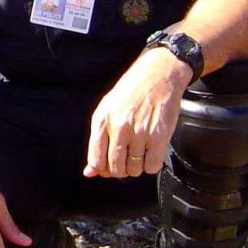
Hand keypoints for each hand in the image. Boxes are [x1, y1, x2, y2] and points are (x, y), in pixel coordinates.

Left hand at [85, 47, 190, 178]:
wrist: (158, 75)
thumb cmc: (131, 92)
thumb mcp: (106, 110)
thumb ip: (97, 142)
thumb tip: (89, 172)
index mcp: (102, 121)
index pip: (95, 160)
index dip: (101, 169)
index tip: (107, 167)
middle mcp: (119, 128)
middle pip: (116, 169)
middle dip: (120, 169)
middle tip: (126, 159)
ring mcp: (139, 133)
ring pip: (134, 170)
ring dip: (136, 167)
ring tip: (139, 152)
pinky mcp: (159, 137)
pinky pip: (152, 167)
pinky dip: (151, 165)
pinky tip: (150, 153)